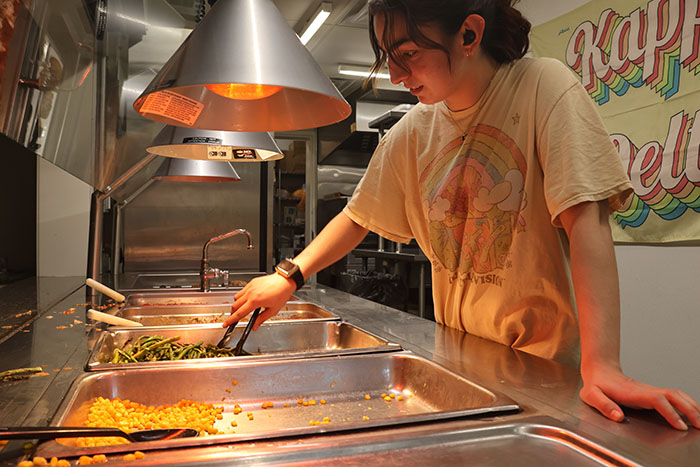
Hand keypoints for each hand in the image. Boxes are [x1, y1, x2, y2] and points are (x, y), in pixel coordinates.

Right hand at [224, 273, 294, 329]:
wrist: (285, 280)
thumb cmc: (282, 293)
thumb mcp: (273, 310)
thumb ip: (261, 319)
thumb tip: (254, 326)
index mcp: (255, 301)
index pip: (239, 313)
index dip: (231, 320)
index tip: (225, 324)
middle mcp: (250, 293)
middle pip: (234, 306)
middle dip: (232, 313)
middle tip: (234, 318)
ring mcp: (250, 287)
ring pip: (236, 297)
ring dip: (236, 304)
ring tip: (243, 308)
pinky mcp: (251, 282)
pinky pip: (242, 291)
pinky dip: (241, 297)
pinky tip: (248, 299)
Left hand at [580, 363, 699, 429]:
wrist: (599, 371)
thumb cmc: (596, 384)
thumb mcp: (591, 395)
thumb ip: (603, 405)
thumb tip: (618, 416)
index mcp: (633, 393)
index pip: (658, 400)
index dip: (670, 413)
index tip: (680, 426)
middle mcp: (645, 390)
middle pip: (674, 395)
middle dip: (690, 409)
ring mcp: (650, 390)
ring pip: (677, 395)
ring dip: (691, 406)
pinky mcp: (652, 393)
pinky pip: (674, 397)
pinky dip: (686, 404)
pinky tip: (692, 413)